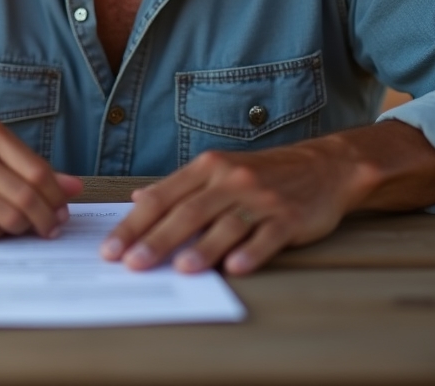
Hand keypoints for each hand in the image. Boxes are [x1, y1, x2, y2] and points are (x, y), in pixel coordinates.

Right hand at [0, 116, 81, 241]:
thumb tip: (75, 187)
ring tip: (21, 228)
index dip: (55, 196)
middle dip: (44, 218)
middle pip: (24, 195)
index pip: (36, 169)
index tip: (62, 212)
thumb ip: (30, 167)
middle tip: (50, 229)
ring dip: (20, 228)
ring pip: (6, 215)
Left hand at [100, 122, 434, 275]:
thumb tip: (138, 199)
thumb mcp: (218, 170)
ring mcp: (261, 198)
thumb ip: (179, 187)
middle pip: (188, 211)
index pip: (163, 196)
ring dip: (202, 247)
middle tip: (132, 263)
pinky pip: (267, 236)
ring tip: (180, 268)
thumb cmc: (264, 173)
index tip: (111, 248)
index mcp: (209, 168)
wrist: (322, 166)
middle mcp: (231, 179)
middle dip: (157, 238)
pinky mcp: (289, 217)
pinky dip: (252, 251)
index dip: (134, 223)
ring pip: (226, 224)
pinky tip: (236, 267)